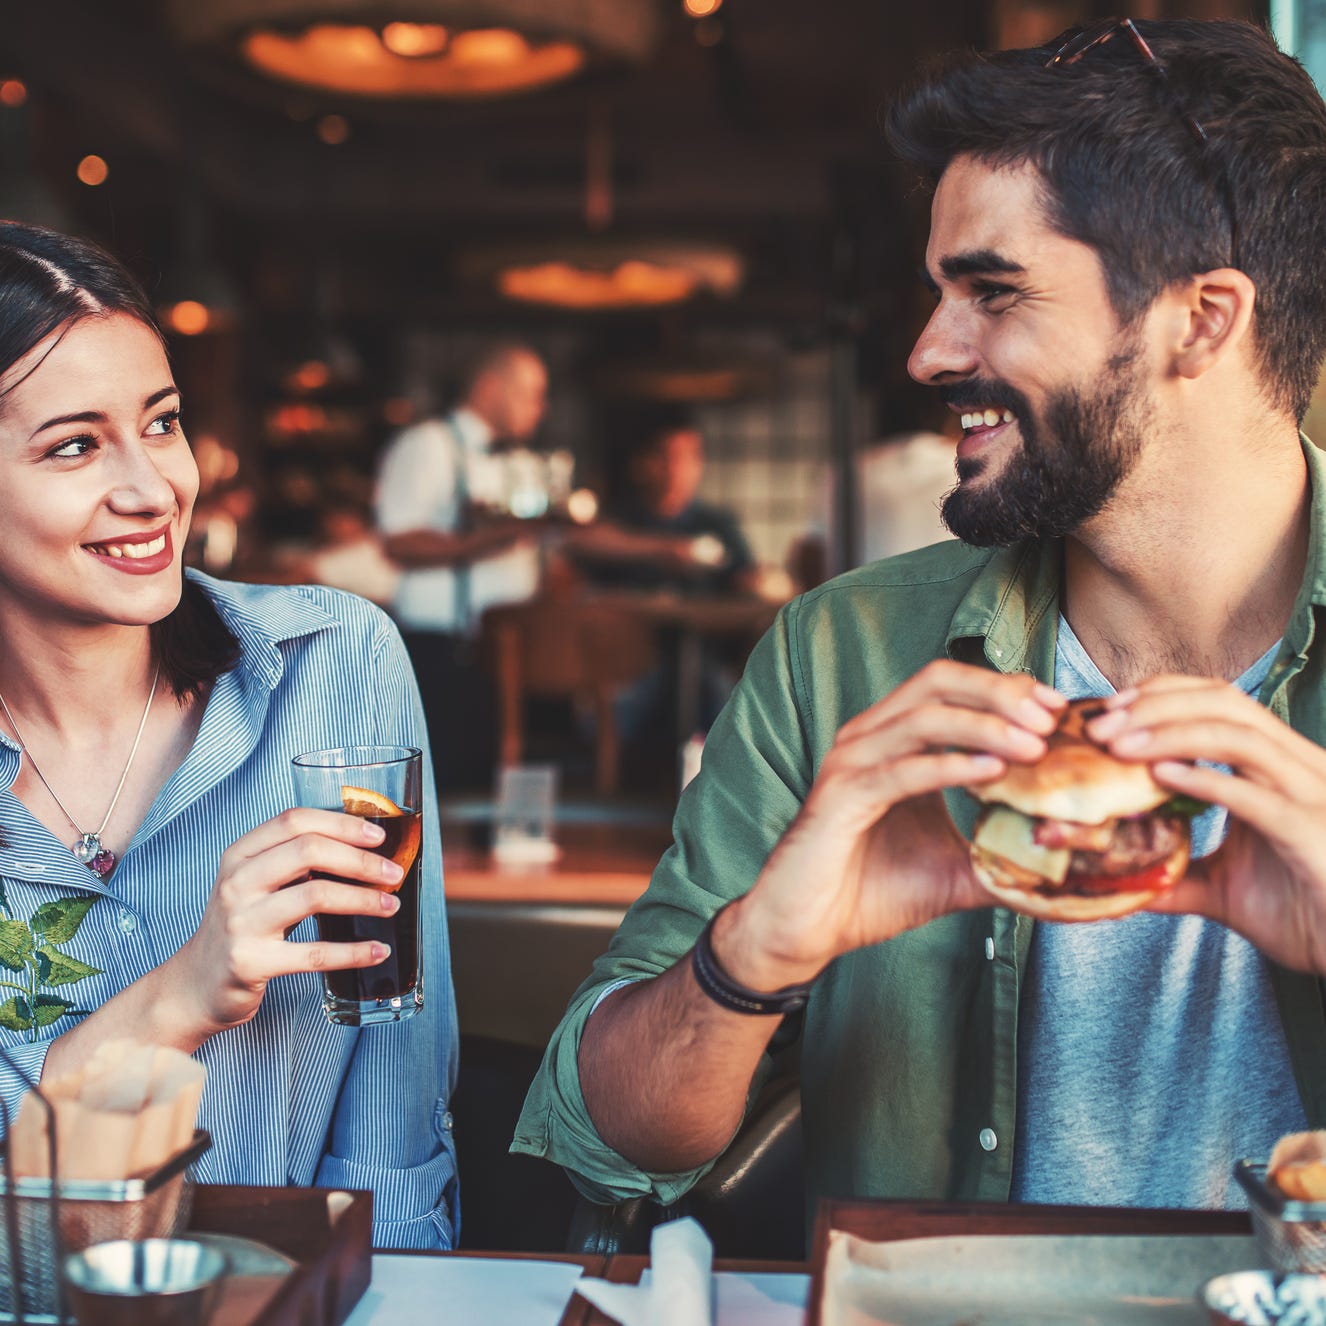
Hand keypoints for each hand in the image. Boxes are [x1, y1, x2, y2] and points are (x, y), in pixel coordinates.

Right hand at [170, 809, 404, 1036]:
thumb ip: (293, 861)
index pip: (294, 820)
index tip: (378, 835)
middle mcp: (237, 882)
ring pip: (315, 896)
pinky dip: (352, 952)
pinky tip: (377, 950)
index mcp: (240, 855)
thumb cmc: (240, 927)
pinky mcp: (250, 962)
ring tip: (390, 906)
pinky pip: (313, 954)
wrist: (194, 985)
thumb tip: (363, 847)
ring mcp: (241, 922)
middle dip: (361, 860)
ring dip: (363, 899)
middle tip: (393, 873)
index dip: (341, 823)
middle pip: (308, 850)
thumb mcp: (255, 884)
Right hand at [717, 661, 1066, 988]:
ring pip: (922, 718)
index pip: (952, 688)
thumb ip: (1004, 855)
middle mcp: (869, 738)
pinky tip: (993, 771)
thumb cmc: (872, 892)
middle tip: (1050, 715)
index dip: (1006, 688)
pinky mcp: (841, 797)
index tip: (1058, 709)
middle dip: (999, 691)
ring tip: (1035, 744)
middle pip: (937, 682)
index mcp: (893, 741)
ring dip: (984, 725)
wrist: (807, 930)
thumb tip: (1068, 866)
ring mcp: (851, 763)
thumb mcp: (956, 868)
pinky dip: (950, 765)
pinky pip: (902, 770)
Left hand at [1087, 676, 1325, 972]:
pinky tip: (1162, 775)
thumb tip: (1116, 878)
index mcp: (1277, 766)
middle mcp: (1296, 767)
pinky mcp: (1309, 830)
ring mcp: (1308, 794)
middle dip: (1155, 705)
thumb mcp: (1222, 889)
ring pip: (1238, 735)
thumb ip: (1173, 875)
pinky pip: (1255, 794)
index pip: (1219, 701)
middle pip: (1225, 703)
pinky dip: (1205, 778)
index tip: (1109, 712)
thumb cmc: (1300, 914)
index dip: (1162, 694)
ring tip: (1119, 747)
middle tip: (1100, 728)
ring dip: (1170, 733)